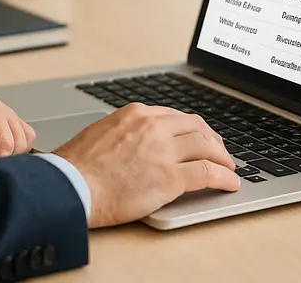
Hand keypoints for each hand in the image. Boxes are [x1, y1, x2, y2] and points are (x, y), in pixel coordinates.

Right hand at [52, 102, 240, 227]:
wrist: (71, 186)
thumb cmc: (77, 167)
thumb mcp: (101, 133)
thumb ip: (125, 133)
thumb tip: (137, 143)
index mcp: (136, 114)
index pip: (175, 116)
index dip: (192, 129)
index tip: (198, 137)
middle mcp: (153, 126)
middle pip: (196, 127)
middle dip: (212, 139)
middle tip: (219, 151)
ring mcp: (163, 150)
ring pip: (206, 147)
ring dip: (222, 158)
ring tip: (228, 168)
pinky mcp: (170, 177)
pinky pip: (207, 173)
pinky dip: (223, 177)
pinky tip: (229, 183)